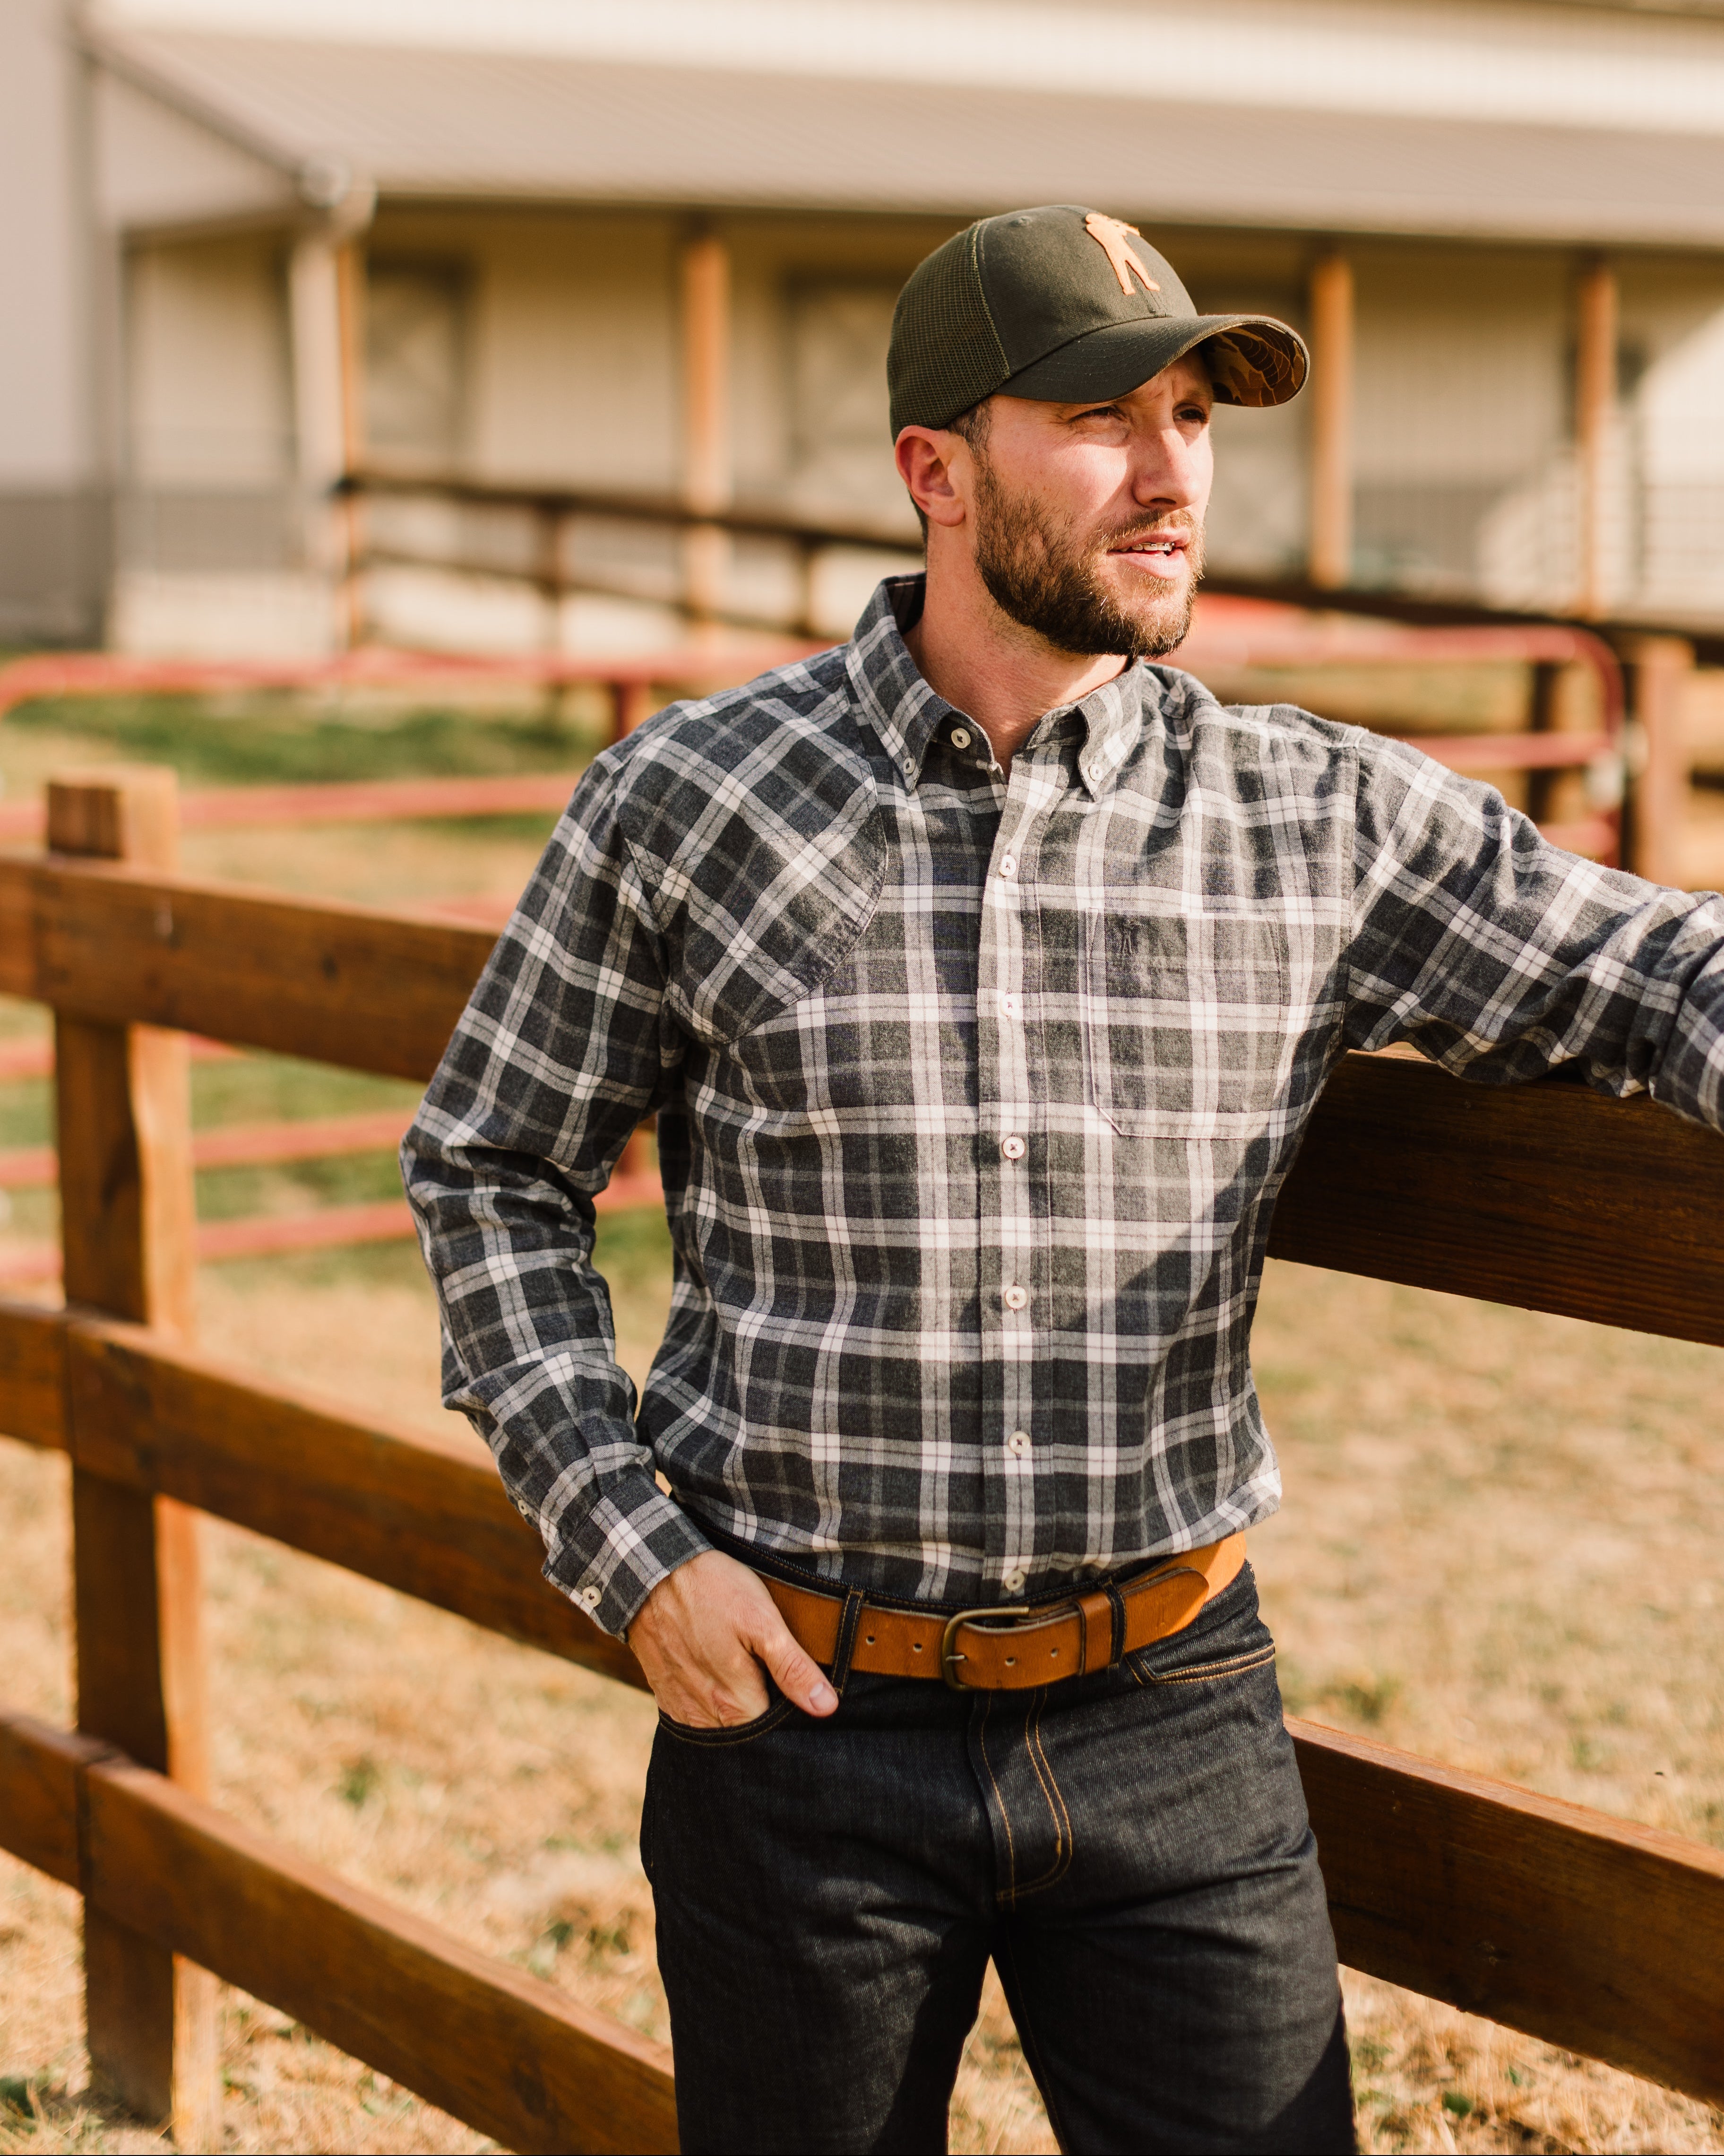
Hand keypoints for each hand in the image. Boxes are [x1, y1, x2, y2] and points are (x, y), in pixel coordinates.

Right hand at [627, 1549, 838, 1727]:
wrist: (651, 1571)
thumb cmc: (713, 1590)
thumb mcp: (762, 1620)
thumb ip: (793, 1667)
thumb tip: (826, 1707)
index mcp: (735, 1703)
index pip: (772, 1735)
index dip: (790, 1720)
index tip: (798, 1697)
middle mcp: (705, 1715)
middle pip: (745, 1736)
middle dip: (763, 1720)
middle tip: (773, 1683)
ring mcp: (681, 1706)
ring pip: (718, 1730)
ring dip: (735, 1716)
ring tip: (747, 1682)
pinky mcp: (665, 1693)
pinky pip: (693, 1718)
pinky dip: (709, 1709)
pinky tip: (719, 1684)